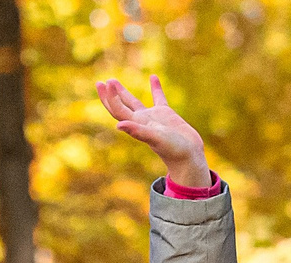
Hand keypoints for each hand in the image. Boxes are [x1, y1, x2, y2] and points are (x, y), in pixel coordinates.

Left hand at [98, 74, 211, 190]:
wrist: (189, 156)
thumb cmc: (173, 150)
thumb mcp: (155, 138)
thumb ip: (138, 131)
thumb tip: (118, 126)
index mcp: (137, 125)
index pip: (118, 110)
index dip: (111, 98)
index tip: (106, 83)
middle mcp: (141, 120)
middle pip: (120, 106)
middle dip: (110, 96)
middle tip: (101, 83)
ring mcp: (153, 117)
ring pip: (134, 102)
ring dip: (123, 92)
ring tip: (113, 81)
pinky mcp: (166, 114)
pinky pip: (159, 98)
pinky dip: (156, 87)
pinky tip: (154, 77)